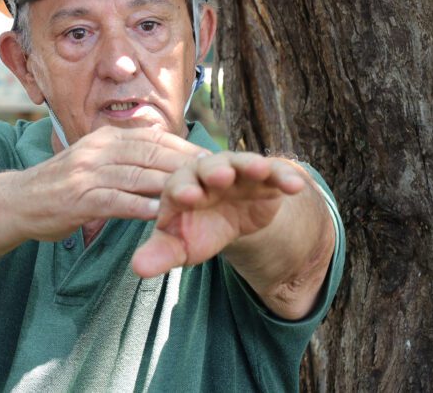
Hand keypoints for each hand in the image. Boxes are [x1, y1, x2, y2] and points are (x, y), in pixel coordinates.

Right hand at [16, 125, 208, 241]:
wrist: (17, 202)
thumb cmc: (61, 187)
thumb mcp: (94, 163)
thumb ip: (124, 159)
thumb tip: (160, 161)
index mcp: (105, 138)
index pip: (153, 138)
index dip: (185, 148)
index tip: (212, 159)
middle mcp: (98, 149)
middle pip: (151, 153)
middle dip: (186, 164)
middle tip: (217, 176)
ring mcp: (87, 172)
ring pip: (137, 174)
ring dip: (170, 184)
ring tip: (201, 195)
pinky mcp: (79, 197)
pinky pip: (115, 200)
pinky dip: (140, 206)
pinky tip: (162, 215)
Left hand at [131, 152, 307, 277]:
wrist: (230, 219)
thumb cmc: (197, 229)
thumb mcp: (179, 245)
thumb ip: (159, 254)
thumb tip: (137, 269)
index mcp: (182, 186)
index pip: (179, 184)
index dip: (183, 189)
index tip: (186, 196)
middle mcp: (208, 173)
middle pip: (210, 167)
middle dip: (215, 171)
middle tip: (221, 176)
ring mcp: (238, 172)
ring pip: (243, 163)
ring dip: (251, 165)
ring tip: (260, 170)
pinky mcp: (264, 177)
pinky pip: (274, 172)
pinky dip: (284, 176)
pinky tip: (295, 186)